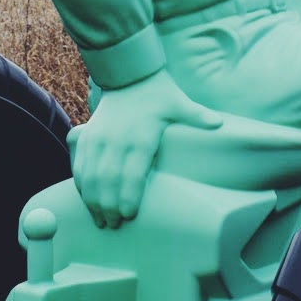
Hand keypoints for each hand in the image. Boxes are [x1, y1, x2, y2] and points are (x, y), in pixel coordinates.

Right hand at [67, 71, 222, 227]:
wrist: (128, 74)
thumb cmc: (158, 93)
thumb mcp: (179, 103)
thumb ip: (197, 116)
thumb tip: (219, 123)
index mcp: (139, 136)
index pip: (131, 172)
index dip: (128, 195)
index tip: (129, 215)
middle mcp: (115, 140)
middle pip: (107, 179)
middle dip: (109, 206)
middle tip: (115, 226)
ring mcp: (98, 139)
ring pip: (90, 176)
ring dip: (93, 201)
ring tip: (101, 221)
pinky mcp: (87, 137)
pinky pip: (80, 166)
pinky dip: (82, 186)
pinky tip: (88, 202)